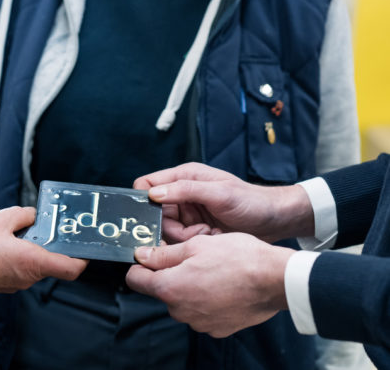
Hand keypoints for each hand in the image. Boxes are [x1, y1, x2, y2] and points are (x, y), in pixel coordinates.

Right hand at [0, 206, 87, 296]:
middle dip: (51, 242)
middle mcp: (28, 277)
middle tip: (47, 225)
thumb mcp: (1, 219)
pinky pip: (19, 267)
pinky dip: (19, 252)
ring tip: (17, 228)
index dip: (83, 258)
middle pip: (52, 261)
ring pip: (34, 263)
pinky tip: (4, 238)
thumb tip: (33, 216)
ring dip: (32, 246)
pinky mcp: (3, 283)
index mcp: (34, 262)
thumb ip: (23, 215)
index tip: (87, 246)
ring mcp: (15, 283)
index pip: (72, 268)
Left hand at [126, 233, 292, 337]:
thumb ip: (164, 254)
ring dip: (189, 285)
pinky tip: (222, 283)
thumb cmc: (237, 257)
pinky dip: (206, 298)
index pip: (135, 280)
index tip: (149, 255)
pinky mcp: (217, 328)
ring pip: (182, 300)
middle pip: (161, 290)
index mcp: (170, 288)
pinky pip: (201, 311)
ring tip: (211, 267)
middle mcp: (181, 311)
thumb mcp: (196, 245)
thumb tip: (141, 256)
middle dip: (169, 273)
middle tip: (189, 255)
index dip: (139, 265)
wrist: (274, 279)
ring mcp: (200, 323)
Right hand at [134, 162, 313, 243]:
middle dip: (170, 227)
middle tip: (192, 232)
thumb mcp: (219, 193)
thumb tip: (153, 193)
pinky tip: (212, 238)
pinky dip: (194, 243)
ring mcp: (189, 212)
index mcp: (184, 176)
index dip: (144, 200)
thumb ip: (186, 190)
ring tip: (208, 233)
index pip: (148, 184)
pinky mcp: (196, 229)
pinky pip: (182, 240)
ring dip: (185, 237)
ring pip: (168, 230)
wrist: (274, 220)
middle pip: (156, 213)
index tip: (150, 217)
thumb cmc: (250, 201)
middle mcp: (183, 193)